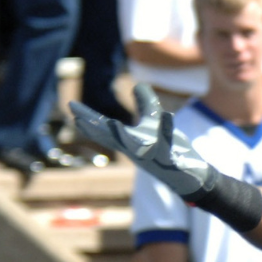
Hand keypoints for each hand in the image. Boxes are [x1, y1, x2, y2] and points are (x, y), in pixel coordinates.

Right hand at [71, 85, 219, 198]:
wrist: (190, 177)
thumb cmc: (170, 150)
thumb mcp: (156, 123)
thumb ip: (146, 104)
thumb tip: (138, 84)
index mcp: (129, 142)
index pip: (104, 130)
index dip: (88, 120)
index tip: (72, 106)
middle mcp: (136, 151)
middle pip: (112, 139)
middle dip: (96, 129)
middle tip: (77, 118)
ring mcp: (153, 157)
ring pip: (136, 146)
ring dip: (124, 137)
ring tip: (113, 124)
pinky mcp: (171, 159)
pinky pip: (169, 144)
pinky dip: (167, 129)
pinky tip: (168, 115)